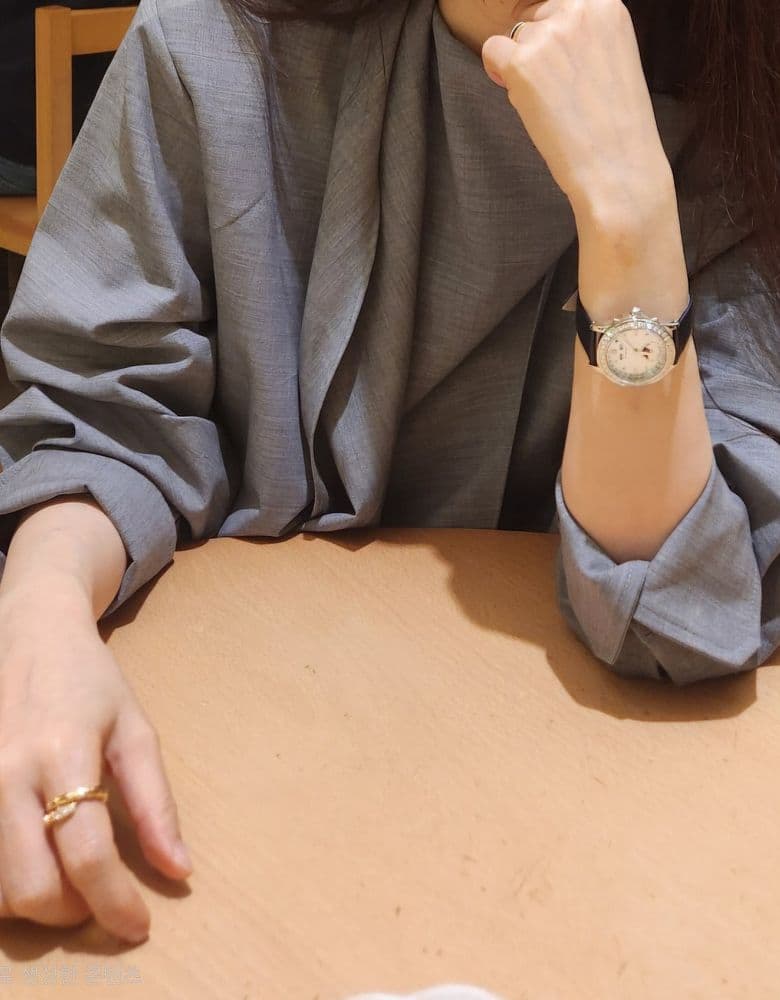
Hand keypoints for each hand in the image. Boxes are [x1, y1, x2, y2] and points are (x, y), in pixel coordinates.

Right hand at [0, 590, 191, 942]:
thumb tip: (180, 871)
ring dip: (32, 901)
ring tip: (65, 875)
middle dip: (71, 910)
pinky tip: (30, 856)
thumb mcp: (135, 729)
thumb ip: (155, 803)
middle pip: (29, 886)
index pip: (88, 855)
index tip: (138, 925)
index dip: (116, 903)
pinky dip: (2, 880)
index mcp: (63, 754)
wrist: (29, 632)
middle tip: (98, 895)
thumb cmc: (89, 679)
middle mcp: (6, 773)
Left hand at [481, 0, 671, 216]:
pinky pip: (492, 51)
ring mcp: (549, 36)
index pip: (559, 5)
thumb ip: (586, 36)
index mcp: (606, 5)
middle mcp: (578, 10)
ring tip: (549, 102)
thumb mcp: (613, 59)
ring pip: (515, 37)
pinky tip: (524, 100)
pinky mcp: (522, 64)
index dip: (553, 37)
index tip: (564, 68)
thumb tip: (540, 32)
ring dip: (521, 67)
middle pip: (534, 18)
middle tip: (556, 90)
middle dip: (536, 50)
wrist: (618, 167)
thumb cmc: (617, 124)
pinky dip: (498, 74)